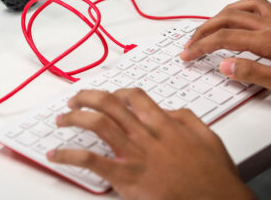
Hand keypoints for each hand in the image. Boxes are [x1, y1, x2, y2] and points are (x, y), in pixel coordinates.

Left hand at [46, 89, 253, 199]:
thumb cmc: (214, 177)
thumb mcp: (208, 137)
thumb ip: (185, 119)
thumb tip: (167, 111)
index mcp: (164, 124)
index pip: (134, 98)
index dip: (117, 93)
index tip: (109, 95)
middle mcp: (145, 135)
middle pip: (109, 105)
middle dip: (87, 98)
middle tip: (75, 100)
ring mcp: (133, 155)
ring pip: (97, 125)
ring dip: (74, 118)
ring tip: (61, 119)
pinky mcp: (125, 178)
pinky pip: (91, 161)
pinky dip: (69, 155)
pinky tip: (56, 154)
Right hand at [180, 0, 270, 98]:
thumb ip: (254, 74)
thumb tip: (225, 66)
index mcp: (270, 40)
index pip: (225, 37)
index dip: (202, 45)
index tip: (188, 54)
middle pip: (228, 18)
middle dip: (204, 30)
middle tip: (190, 44)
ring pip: (241, 7)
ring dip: (219, 17)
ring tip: (207, 29)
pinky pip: (258, 5)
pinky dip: (240, 8)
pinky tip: (234, 17)